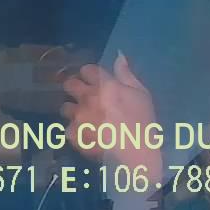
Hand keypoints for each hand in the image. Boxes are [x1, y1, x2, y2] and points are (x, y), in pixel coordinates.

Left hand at [60, 52, 161, 179]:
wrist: (138, 154)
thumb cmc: (143, 122)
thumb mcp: (141, 94)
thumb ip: (126, 74)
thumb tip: (118, 55)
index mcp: (105, 85)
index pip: (86, 69)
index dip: (89, 75)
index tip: (92, 81)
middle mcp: (88, 97)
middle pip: (69, 84)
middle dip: (75, 88)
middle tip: (83, 96)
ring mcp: (79, 117)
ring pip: (65, 107)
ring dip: (73, 110)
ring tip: (83, 118)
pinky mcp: (74, 135)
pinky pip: (67, 129)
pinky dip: (75, 131)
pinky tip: (85, 135)